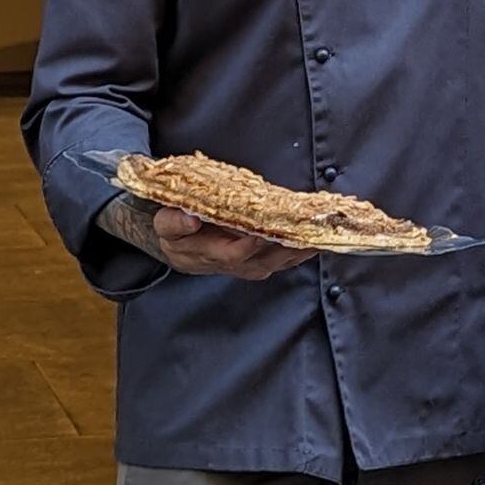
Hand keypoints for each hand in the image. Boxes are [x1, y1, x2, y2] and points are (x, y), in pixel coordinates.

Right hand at [152, 208, 313, 279]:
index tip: (262, 233)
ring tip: (319, 237)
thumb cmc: (176, 232)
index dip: (248, 246)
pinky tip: (316, 240)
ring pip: (278, 263)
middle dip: (285, 249)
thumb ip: (173, 222)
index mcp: (207, 254)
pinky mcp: (260, 262)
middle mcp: (232, 264)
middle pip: (263, 261)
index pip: (232, 254)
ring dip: (299, 252)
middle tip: (306, 235)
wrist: (181, 248)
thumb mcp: (164, 224)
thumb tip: (189, 218)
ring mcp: (249, 266)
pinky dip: (301, 251)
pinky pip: (284, 260)